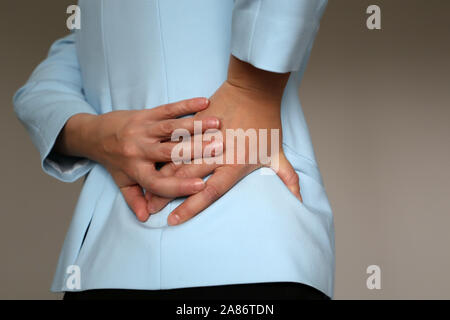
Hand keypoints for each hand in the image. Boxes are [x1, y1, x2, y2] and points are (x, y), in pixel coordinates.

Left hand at [55, 98, 220, 221]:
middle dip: (195, 149)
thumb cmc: (114, 161)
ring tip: (217, 123)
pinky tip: (204, 101)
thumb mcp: (123, 182)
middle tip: (220, 147)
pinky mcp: (146, 114)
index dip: (178, 186)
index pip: (157, 182)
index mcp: (135, 170)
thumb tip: (145, 218)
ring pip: (170, 127)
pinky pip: (168, 108)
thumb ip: (135, 199)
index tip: (201, 186)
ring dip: (194, 125)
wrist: (95, 134)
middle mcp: (139, 149)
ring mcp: (143, 130)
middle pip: (169, 151)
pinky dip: (186, 104)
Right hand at [148, 58, 301, 225]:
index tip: (175, 221)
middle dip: (168, 197)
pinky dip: (163, 155)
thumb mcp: (278, 153)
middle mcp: (217, 154)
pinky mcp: (196, 125)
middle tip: (150, 212)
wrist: (255, 89)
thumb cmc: (267, 123)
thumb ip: (287, 177)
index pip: (211, 192)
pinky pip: (176, 142)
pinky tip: (150, 164)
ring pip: (178, 161)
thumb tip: (300, 200)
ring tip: (145, 192)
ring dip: (161, 177)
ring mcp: (204, 138)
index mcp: (235, 164)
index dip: (192, 207)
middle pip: (188, 180)